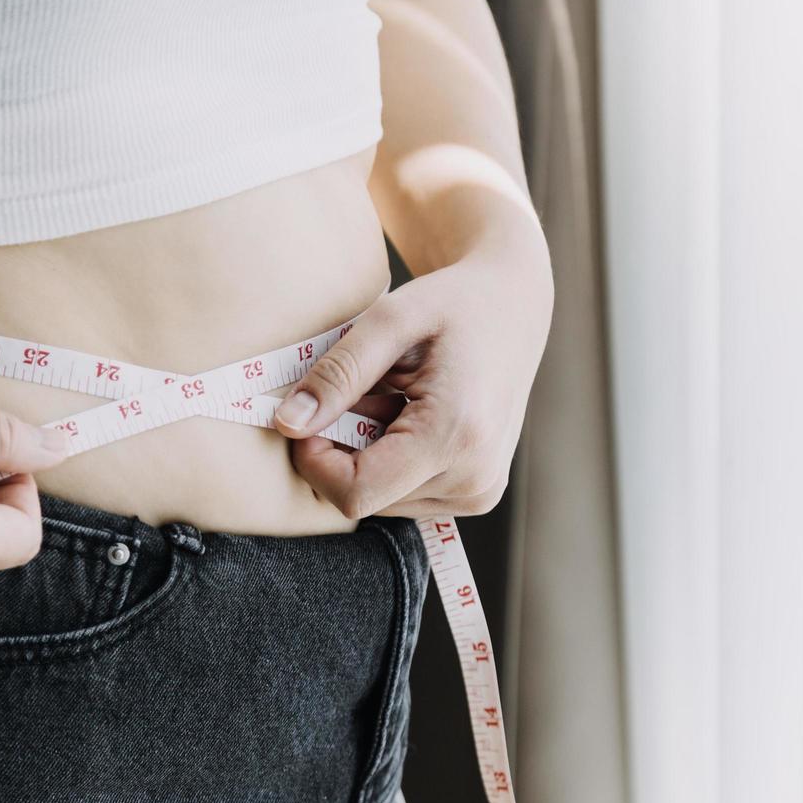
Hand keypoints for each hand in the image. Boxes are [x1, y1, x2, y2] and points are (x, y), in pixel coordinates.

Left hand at [272, 251, 551, 518]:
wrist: (514, 304)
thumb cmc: (454, 302)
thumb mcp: (390, 319)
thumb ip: (337, 374)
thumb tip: (287, 424)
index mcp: (456, 435)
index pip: (355, 493)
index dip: (314, 460)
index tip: (309, 414)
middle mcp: (475, 478)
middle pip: (365, 498)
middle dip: (344, 450)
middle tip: (365, 389)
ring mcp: (480, 492)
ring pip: (382, 500)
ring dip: (367, 453)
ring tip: (393, 397)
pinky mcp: (479, 494)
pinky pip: (406, 494)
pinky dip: (391, 459)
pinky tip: (409, 415)